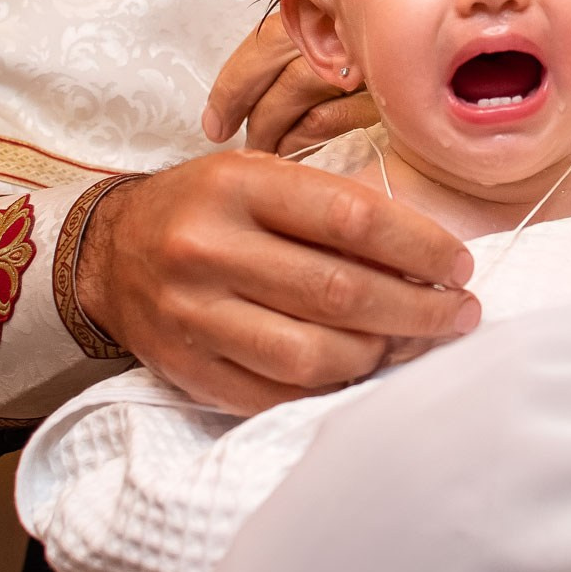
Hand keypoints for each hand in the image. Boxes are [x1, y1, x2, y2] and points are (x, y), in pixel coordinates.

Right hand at [77, 151, 478, 415]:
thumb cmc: (207, 208)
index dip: (420, 247)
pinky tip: (364, 369)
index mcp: (236, 187)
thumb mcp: (259, 176)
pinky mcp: (188, 372)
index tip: (459, 264)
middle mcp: (208, 249)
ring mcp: (194, 317)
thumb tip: (425, 258)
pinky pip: (279, 395)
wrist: (109, 253)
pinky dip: (334, 388)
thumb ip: (332, 207)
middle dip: (419, 309)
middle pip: (341, 293)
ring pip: (315, 355)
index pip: (352, 219)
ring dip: (382, 354)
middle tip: (461, 314)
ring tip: (415, 342)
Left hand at [202, 9, 381, 153]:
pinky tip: (300, 152)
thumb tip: (256, 91)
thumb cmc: (386, 26)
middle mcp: (342, 22)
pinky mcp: (386, 89)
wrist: (452, 25)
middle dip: (250, 114)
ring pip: (300, 99)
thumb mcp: (338, 20)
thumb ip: (305, 41)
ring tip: (270, 150)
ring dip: (277, 134)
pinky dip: (307, 141)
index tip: (214, 122)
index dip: (231, 88)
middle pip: (279, 73)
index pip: (263, 43)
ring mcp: (366, 55)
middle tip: (236, 140)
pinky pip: (330, 120)